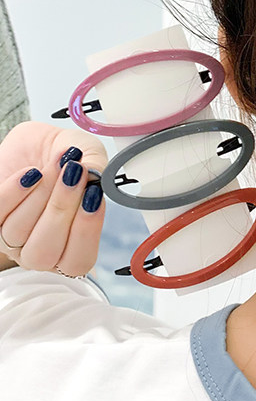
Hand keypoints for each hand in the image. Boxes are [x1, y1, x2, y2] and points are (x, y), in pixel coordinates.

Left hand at [0, 122, 106, 277]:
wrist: (37, 138)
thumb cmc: (66, 154)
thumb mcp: (91, 156)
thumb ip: (98, 170)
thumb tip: (95, 179)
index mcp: (70, 245)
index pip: (77, 262)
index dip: (86, 233)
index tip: (93, 196)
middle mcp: (40, 248)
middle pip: (44, 254)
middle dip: (61, 211)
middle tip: (73, 175)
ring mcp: (11, 238)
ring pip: (18, 233)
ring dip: (40, 194)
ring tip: (56, 164)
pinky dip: (15, 192)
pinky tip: (31, 173)